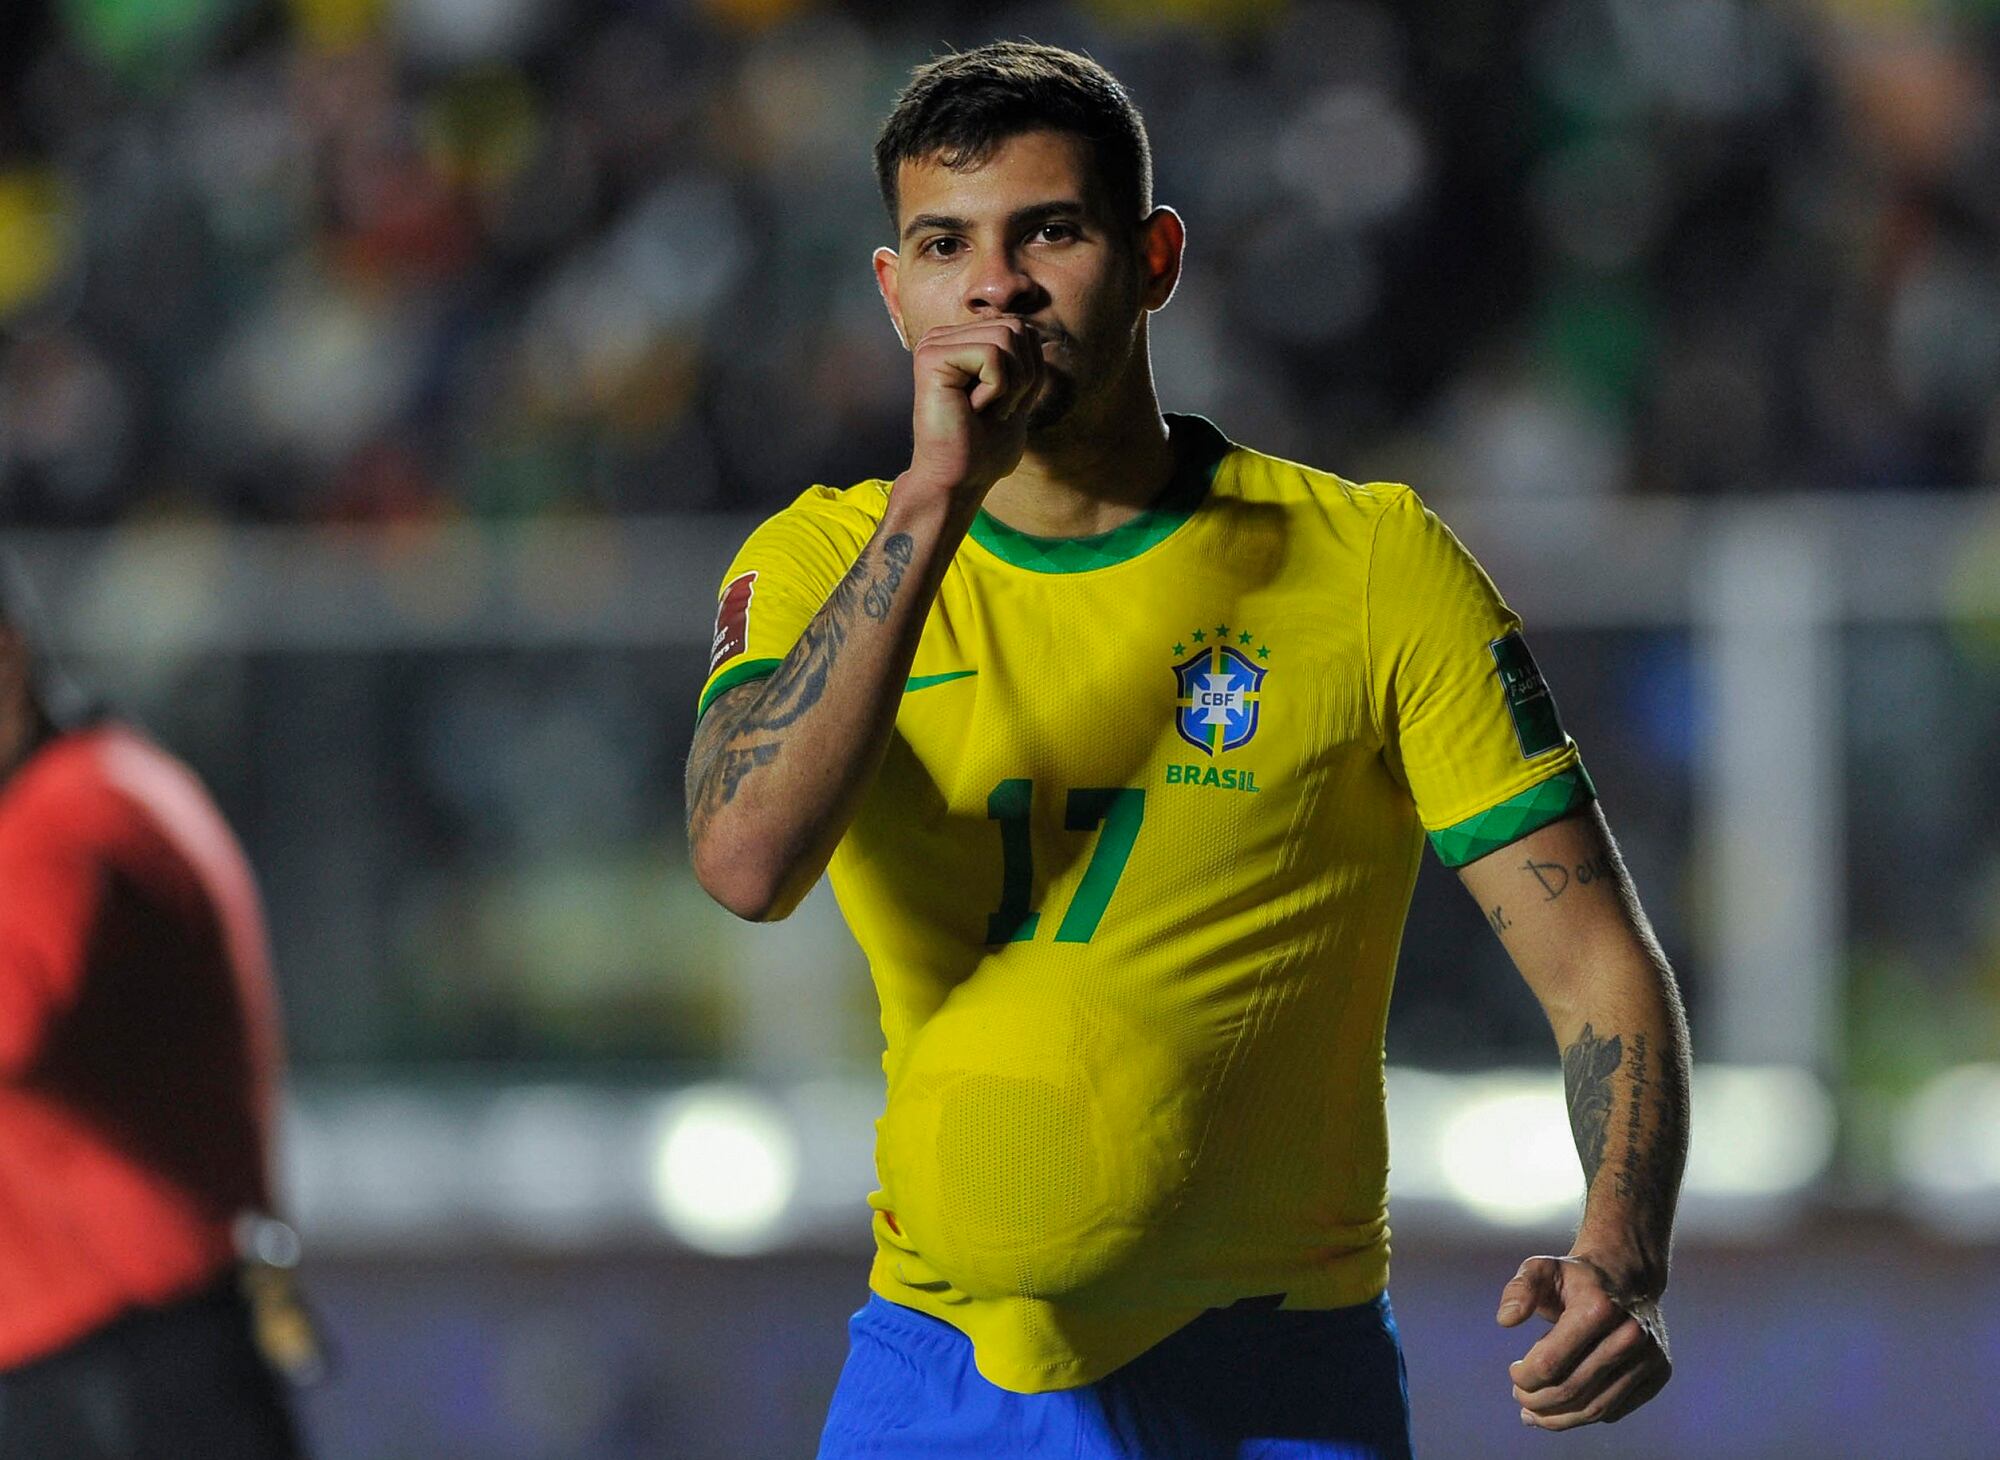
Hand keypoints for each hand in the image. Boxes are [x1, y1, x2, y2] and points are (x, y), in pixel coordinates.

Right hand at [901, 317, 1044, 509]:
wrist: (957, 481)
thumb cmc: (983, 449)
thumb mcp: (1017, 395)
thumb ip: (1023, 360)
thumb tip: (1034, 330)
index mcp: (962, 342)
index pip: (1023, 329)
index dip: (1029, 371)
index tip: (1003, 406)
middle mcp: (944, 337)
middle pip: (1018, 327)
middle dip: (1023, 376)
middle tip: (996, 410)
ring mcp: (935, 344)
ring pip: (1007, 337)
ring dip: (1010, 385)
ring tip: (984, 410)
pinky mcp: (931, 357)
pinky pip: (993, 355)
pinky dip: (996, 390)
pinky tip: (972, 409)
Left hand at [1496, 1254, 1670, 1430]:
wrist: (1626, 1276)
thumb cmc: (1576, 1277)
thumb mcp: (1541, 1269)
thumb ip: (1519, 1289)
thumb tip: (1505, 1320)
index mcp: (1598, 1307)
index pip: (1550, 1362)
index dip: (1523, 1376)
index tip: (1513, 1372)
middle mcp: (1630, 1334)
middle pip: (1572, 1389)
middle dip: (1536, 1401)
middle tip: (1520, 1397)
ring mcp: (1650, 1356)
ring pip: (1596, 1408)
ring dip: (1558, 1418)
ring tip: (1534, 1414)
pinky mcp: (1660, 1372)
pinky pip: (1616, 1409)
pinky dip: (1584, 1418)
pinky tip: (1561, 1413)